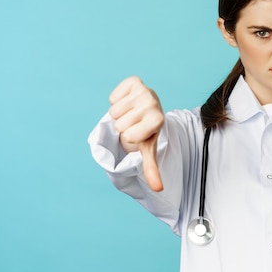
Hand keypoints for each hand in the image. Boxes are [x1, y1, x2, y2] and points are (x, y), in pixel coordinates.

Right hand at [108, 76, 164, 190]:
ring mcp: (144, 90)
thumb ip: (152, 169)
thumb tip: (159, 190)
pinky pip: (112, 97)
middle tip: (136, 122)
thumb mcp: (148, 149)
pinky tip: (128, 102)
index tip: (141, 133)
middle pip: (119, 123)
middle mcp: (153, 102)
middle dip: (124, 125)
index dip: (131, 137)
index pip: (129, 136)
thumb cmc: (147, 131)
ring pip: (114, 111)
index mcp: (158, 119)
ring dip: (120, 114)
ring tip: (133, 113)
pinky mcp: (134, 81)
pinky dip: (116, 101)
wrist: (150, 110)